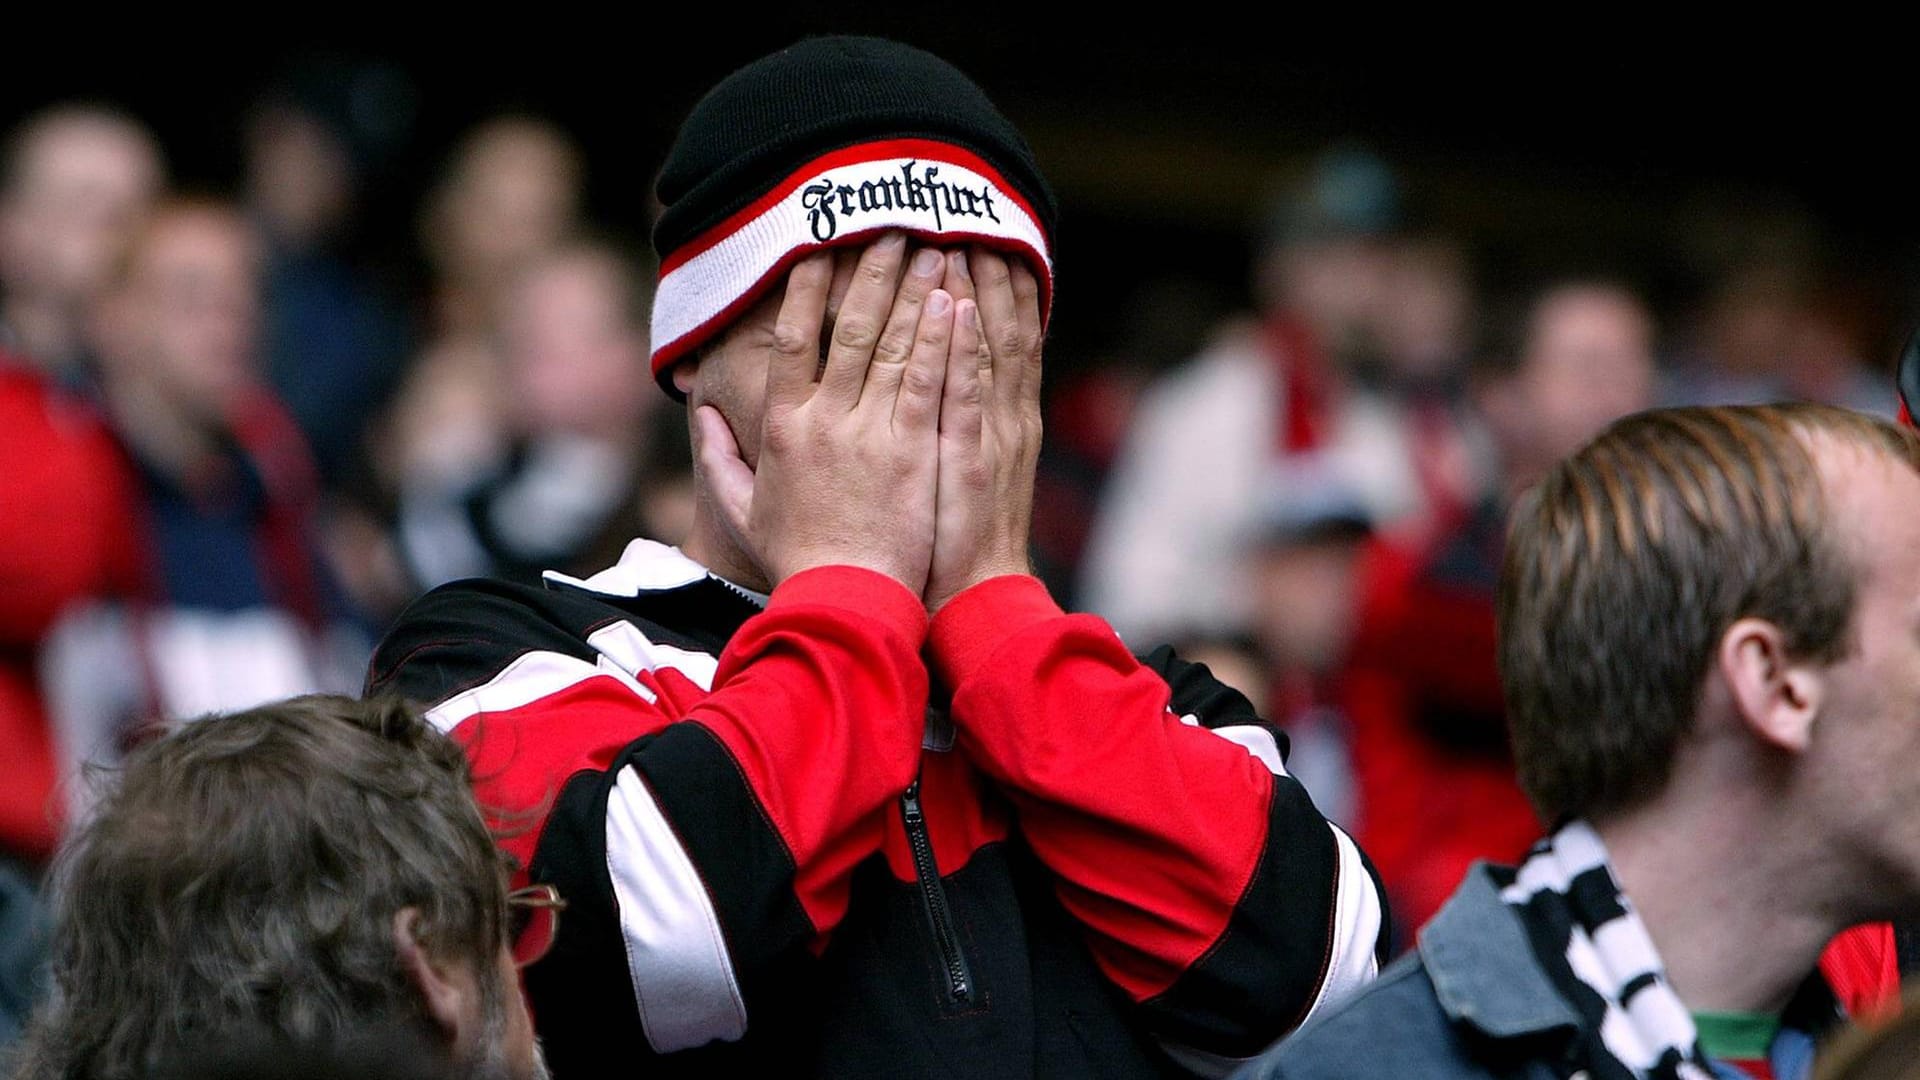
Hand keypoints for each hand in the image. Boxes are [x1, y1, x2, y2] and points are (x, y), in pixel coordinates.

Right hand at [691, 234, 954, 590]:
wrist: (845, 600)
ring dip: (912, 290)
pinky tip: (953, 301)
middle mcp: (823, 419)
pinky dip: (940, 338)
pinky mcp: (914, 449)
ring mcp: (870, 431)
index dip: (806, 287)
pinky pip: (928, 380)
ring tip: (930, 245)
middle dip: (869, 270)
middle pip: (846, 327)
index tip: (819, 245)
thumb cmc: (799, 559)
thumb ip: (718, 459)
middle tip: (889, 225)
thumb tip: (697, 417)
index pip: (790, 338)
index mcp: (781, 426)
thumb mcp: (743, 509)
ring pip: (891, 343)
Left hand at [924, 247, 1042, 612]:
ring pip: (988, 348)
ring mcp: (989, 435)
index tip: (976, 239)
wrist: (976, 599)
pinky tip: (955, 307)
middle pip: (1000, 329)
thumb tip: (947, 383)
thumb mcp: (965, 477)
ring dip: (977, 290)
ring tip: (963, 235)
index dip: (992, 288)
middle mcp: (1004, 419)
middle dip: (985, 272)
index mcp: (1003, 421)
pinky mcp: (969, 456)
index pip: (1002, 340)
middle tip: (968, 216)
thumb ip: (961, 426)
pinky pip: (967, 391)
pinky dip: (964, 348)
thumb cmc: (955, 543)